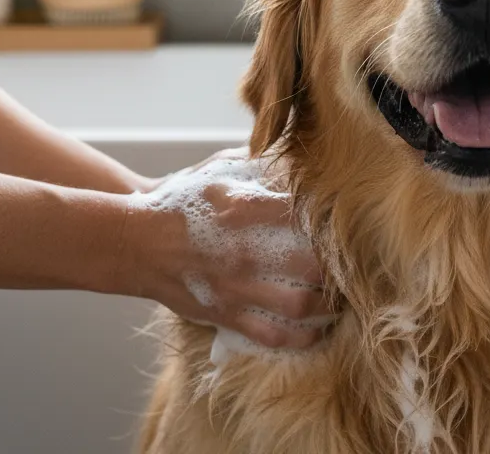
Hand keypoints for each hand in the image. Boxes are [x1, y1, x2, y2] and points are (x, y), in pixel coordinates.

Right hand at [119, 149, 332, 348]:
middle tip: (353, 262)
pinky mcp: (224, 314)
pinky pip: (272, 335)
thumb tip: (300, 152)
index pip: (303, 215)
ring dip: (330, 305)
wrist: (135, 240)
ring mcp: (234, 287)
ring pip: (300, 304)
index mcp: (243, 209)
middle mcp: (243, 250)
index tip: (348, 220)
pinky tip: (318, 328)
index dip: (332, 220)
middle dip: (340, 266)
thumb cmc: (183, 199)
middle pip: (312, 263)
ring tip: (343, 297)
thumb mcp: (221, 168)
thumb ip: (262, 162)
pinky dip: (302, 337)